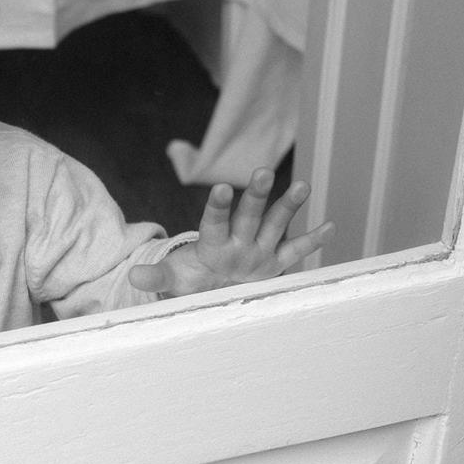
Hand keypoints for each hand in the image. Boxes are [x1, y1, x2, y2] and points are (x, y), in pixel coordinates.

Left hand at [130, 167, 334, 296]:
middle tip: (262, 171)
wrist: (208, 291)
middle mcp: (238, 241)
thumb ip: (156, 276)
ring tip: (303, 185)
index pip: (214, 221)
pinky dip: (312, 241)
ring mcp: (258, 250)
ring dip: (288, 206)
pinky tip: (330, 226)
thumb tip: (133, 275)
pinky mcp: (274, 264)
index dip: (217, 206)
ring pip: (275, 224)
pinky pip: (295, 252)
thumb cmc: (189, 283)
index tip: (221, 187)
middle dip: (256, 195)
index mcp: (212, 244)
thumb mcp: (171, 282)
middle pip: (248, 215)